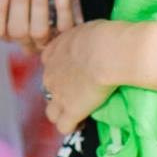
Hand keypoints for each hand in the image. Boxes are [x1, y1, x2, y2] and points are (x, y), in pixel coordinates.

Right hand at [0, 0, 60, 49]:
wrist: (72, 14)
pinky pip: (63, 25)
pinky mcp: (66, 39)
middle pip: (17, 30)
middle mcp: (25, 41)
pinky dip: (61, 5)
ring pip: (38, 30)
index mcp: (8, 33)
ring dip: (38, 2)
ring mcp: (45, 43)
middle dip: (19, 0)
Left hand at [40, 0, 115, 135]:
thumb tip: (90, 39)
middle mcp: (51, 74)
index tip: (76, 73)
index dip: (61, 71)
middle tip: (80, 93)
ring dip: (62, 114)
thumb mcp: (87, 30)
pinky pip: (63, 127)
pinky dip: (72, 126)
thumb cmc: (102, 35)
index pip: (49, 64)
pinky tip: (82, 124)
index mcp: (54, 52)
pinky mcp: (71, 111)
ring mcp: (59, 94)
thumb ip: (82, 39)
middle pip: (49, 88)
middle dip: (61, 92)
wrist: (107, 53)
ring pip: (51, 112)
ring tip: (79, 114)